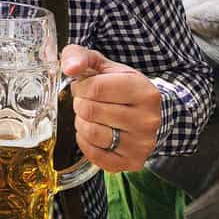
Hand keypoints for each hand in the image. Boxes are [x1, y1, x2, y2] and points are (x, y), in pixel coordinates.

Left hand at [63, 45, 161, 172]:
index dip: (81, 87)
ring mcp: (142, 143)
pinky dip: (86, 143)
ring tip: (91, 117)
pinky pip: (95, 155)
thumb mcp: (102, 65)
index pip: (95, 88)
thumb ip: (80, 57)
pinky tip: (94, 133)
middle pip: (91, 111)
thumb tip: (70, 68)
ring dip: (81, 123)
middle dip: (80, 104)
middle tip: (88, 102)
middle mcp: (148, 119)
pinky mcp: (133, 161)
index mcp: (143, 91)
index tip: (85, 87)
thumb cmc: (119, 87)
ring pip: (91, 133)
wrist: (143, 113)